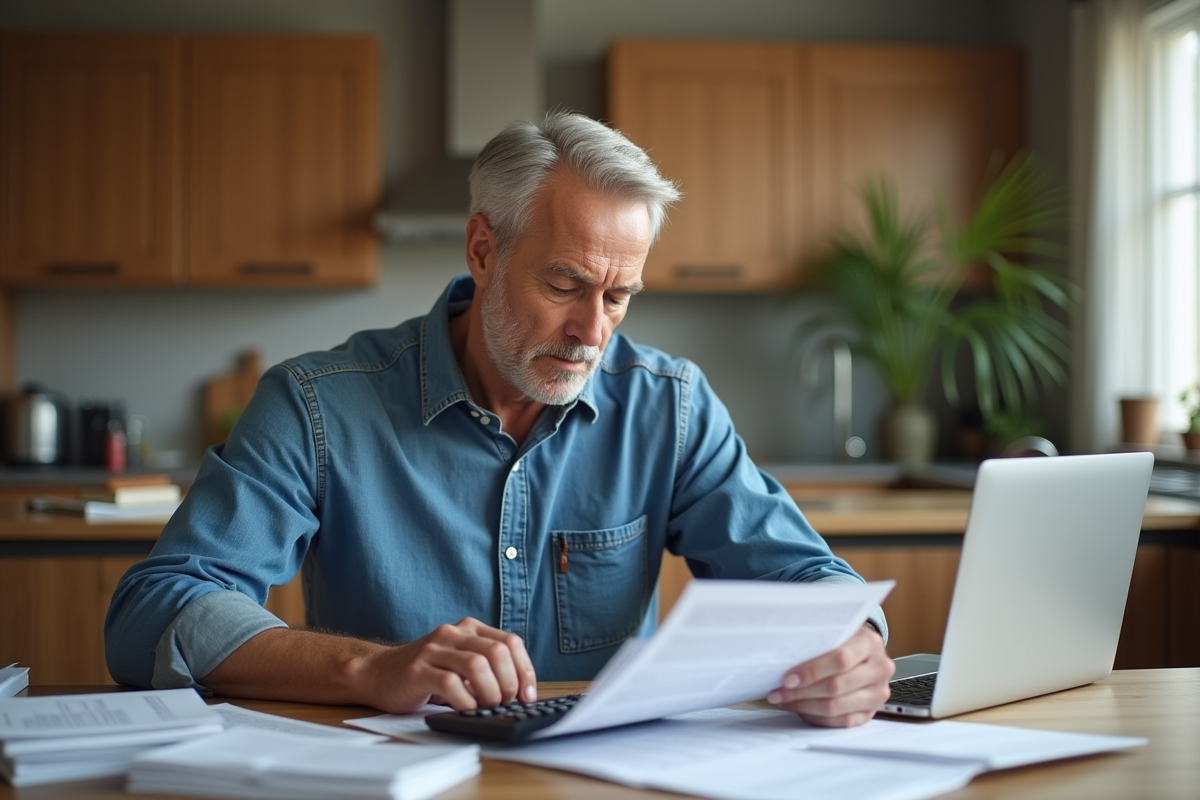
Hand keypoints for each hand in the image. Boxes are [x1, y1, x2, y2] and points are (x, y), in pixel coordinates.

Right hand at [361, 617, 536, 712]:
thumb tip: (520, 691)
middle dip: (508, 682)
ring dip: (489, 692)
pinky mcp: (417, 670)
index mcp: (469, 628)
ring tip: (487, 706)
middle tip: (505, 702)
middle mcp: (452, 633)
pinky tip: (465, 709)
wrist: (379, 673)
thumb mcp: (460, 660)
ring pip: (477, 665)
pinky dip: (465, 701)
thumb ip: (486, 666)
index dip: (525, 670)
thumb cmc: (426, 672)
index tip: (527, 695)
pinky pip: (450, 684)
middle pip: (497, 652)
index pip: (510, 642)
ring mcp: (433, 650)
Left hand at [767, 624, 892, 726]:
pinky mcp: (870, 713)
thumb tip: (783, 653)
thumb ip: (817, 640)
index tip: (788, 677)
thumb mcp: (835, 631)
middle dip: (801, 691)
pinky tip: (799, 708)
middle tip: (778, 691)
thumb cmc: (844, 640)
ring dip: (804, 706)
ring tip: (784, 700)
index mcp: (870, 643)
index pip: (840, 660)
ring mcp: (877, 693)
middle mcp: (879, 669)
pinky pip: (840, 722)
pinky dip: (815, 717)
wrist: (864, 653)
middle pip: (836, 686)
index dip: (812, 671)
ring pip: (836, 707)